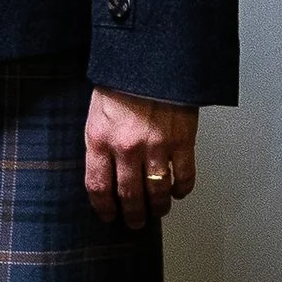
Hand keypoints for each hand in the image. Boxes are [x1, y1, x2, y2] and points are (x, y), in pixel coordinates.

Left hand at [85, 89, 198, 228]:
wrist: (151, 59)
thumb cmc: (121, 83)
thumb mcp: (97, 114)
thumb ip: (100, 144)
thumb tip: (104, 172)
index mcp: (100, 140)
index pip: (98, 186)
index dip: (103, 207)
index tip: (108, 216)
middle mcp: (126, 148)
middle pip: (129, 195)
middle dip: (132, 215)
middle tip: (135, 223)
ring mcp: (156, 146)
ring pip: (157, 192)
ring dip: (158, 207)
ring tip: (158, 212)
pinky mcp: (182, 141)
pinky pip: (184, 176)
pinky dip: (182, 189)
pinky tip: (179, 193)